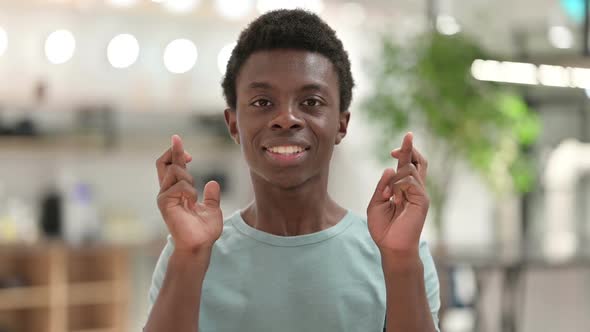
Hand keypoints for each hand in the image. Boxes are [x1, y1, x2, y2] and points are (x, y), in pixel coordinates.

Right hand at [156, 135, 222, 252]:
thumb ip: (212, 196)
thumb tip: (213, 183)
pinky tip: (192, 202)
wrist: (199, 246)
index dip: (176, 155)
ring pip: (175, 171)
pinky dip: (189, 191)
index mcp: (177, 192)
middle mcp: (168, 192)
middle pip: (164, 163)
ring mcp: (164, 196)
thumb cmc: (204, 231)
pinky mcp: (164, 202)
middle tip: (178, 139)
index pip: (172, 168)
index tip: (187, 151)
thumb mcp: (212, 209)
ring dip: (188, 177)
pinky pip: (179, 185)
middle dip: (174, 150)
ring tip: (193, 196)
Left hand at [367, 132, 429, 255]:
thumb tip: (388, 168)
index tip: (394, 150)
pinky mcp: (422, 201)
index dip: (405, 153)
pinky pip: (410, 182)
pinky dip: (399, 186)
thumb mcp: (376, 203)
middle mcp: (414, 190)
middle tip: (408, 135)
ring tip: (390, 196)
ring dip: (395, 178)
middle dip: (411, 148)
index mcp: (403, 189)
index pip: (408, 166)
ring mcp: (420, 194)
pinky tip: (395, 197)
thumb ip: (382, 186)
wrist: (391, 247)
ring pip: (410, 170)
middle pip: (418, 162)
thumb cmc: (383, 228)